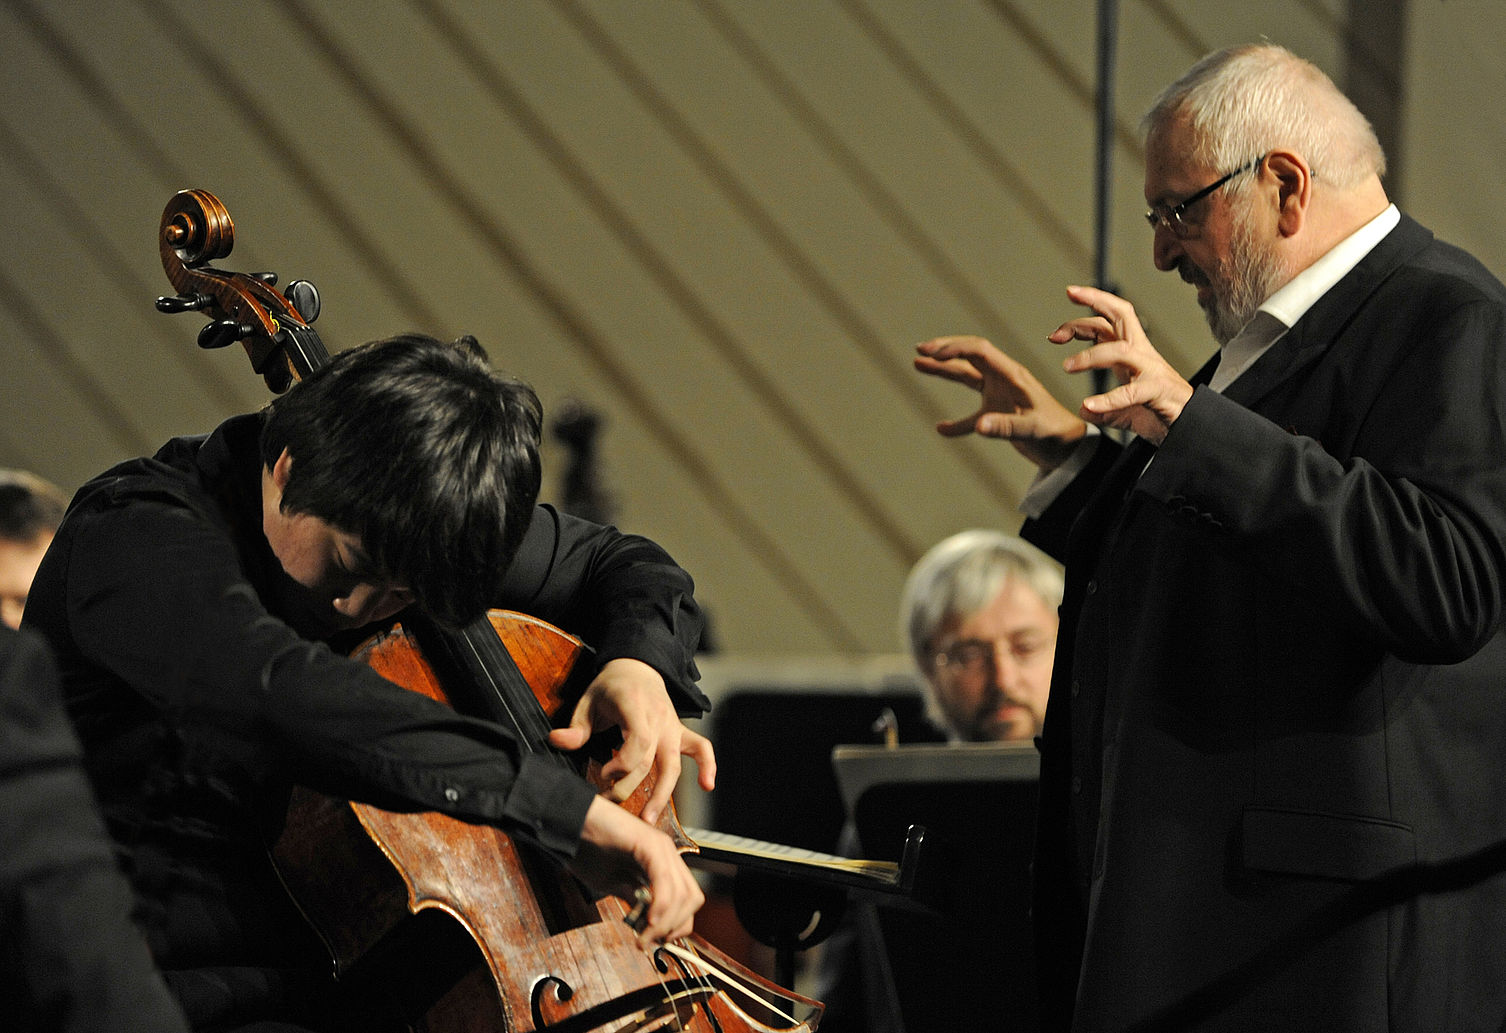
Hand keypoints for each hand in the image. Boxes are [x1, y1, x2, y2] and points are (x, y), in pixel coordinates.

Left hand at [548, 658, 715, 825]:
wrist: (637, 666)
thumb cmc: (611, 686)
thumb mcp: (588, 700)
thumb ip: (576, 726)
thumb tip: (556, 741)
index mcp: (635, 706)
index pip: (638, 742)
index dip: (622, 764)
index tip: (603, 774)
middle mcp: (658, 718)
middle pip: (651, 761)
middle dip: (630, 787)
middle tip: (609, 803)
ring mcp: (672, 726)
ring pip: (674, 764)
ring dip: (662, 794)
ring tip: (648, 820)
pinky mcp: (680, 732)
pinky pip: (701, 748)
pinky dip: (708, 766)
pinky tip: (707, 786)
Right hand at [569, 795, 704, 944]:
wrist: (569, 823)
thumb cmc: (586, 848)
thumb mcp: (613, 883)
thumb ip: (634, 899)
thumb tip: (647, 924)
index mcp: (662, 863)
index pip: (686, 901)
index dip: (675, 925)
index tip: (654, 940)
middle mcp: (668, 854)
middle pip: (692, 899)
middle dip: (673, 927)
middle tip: (649, 941)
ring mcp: (661, 847)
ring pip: (683, 894)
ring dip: (665, 923)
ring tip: (643, 936)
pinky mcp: (650, 844)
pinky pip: (664, 881)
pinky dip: (659, 906)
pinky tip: (646, 920)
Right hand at [914, 334, 1087, 472]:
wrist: (1071, 449)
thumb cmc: (1056, 434)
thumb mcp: (1032, 429)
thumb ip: (1006, 427)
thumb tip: (977, 426)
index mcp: (1012, 375)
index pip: (979, 350)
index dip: (954, 348)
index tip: (930, 352)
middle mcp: (1004, 380)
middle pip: (969, 356)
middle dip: (944, 351)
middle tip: (919, 350)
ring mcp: (1001, 395)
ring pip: (967, 377)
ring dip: (944, 371)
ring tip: (918, 363)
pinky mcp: (1001, 413)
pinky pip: (972, 414)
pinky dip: (956, 423)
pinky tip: (941, 428)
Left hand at [1050, 285, 1193, 444]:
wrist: (1193, 427)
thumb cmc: (1162, 412)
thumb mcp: (1125, 411)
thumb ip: (1104, 410)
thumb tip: (1084, 410)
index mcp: (1133, 353)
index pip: (1112, 320)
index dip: (1091, 306)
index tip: (1068, 297)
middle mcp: (1142, 355)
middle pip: (1122, 316)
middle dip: (1096, 301)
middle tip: (1069, 294)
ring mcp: (1152, 371)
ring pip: (1120, 350)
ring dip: (1090, 355)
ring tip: (1067, 366)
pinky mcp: (1158, 391)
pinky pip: (1132, 392)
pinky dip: (1108, 399)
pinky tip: (1089, 406)